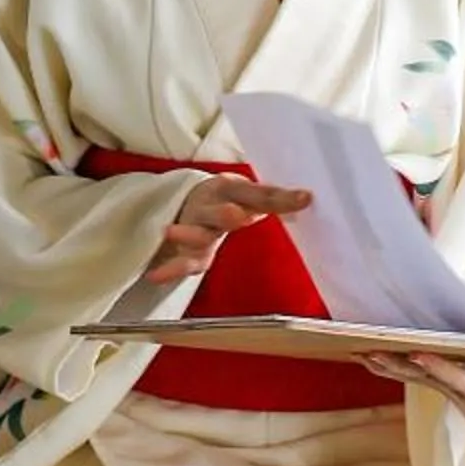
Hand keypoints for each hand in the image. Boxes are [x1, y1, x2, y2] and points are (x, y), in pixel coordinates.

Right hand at [144, 175, 311, 284]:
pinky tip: (156, 275)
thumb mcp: (249, 198)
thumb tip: (309, 199)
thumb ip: (272, 202)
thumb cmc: (230, 201)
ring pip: (195, 231)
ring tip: (173, 234)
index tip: (305, 198)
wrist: (187, 200)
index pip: (262, 194)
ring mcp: (196, 224)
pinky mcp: (185, 247)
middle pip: (222, 209)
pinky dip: (169, 268)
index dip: (282, 197)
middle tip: (236, 216)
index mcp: (235, 189)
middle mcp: (214, 203)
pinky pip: (179, 259)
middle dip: (228, 213)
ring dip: (189, 233)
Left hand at [362, 350, 464, 448]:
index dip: (438, 369)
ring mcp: (449, 390)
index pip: (457, 378)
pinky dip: (390, 369)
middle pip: (428, 377)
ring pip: (416, 378)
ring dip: (390, 367)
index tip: (419, 357)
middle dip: (400, 366)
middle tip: (377, 353)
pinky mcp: (443, 387)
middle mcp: (460, 391)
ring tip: (364, 353)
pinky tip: (367, 360)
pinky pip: (413, 377)